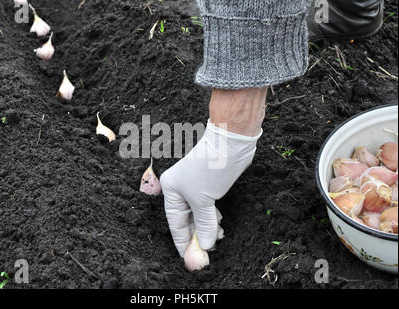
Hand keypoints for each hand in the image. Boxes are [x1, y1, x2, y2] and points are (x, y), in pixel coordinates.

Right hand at [160, 120, 261, 255]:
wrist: (230, 142)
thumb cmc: (211, 168)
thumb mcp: (204, 201)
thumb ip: (204, 225)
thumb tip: (206, 245)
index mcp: (171, 190)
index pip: (175, 223)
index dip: (183, 242)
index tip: (190, 258)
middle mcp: (180, 189)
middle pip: (187, 220)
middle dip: (197, 236)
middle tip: (206, 253)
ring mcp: (195, 188)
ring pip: (199, 215)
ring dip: (207, 229)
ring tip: (217, 238)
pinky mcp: (209, 186)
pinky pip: (208, 209)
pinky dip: (213, 219)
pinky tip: (218, 227)